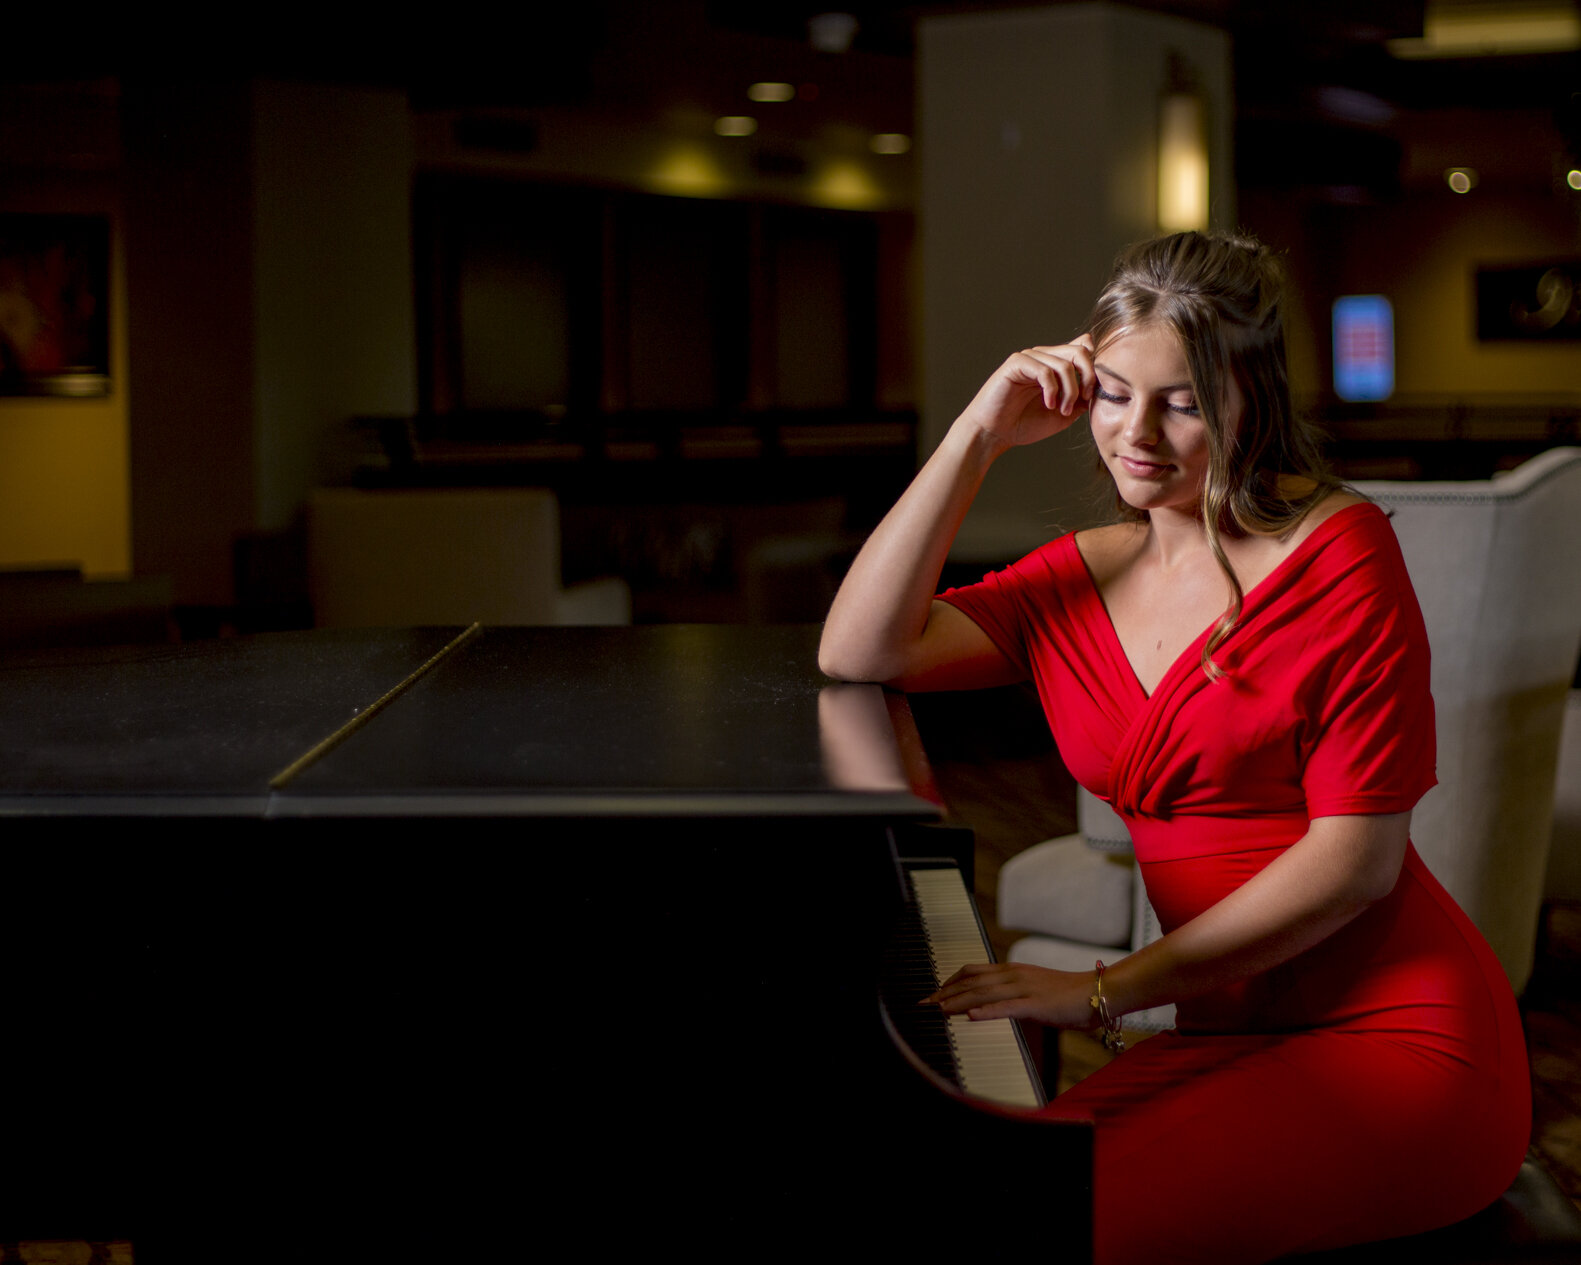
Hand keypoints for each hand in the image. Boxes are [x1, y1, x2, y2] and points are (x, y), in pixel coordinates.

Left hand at [924, 961, 1100, 1028]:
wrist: (1098, 992)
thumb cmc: (1068, 995)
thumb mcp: (1033, 989)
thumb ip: (1011, 993)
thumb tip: (988, 1003)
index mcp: (1012, 970)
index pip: (972, 971)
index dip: (949, 982)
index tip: (932, 994)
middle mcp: (1014, 975)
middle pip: (971, 982)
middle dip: (944, 993)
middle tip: (924, 1005)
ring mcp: (1024, 988)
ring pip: (983, 993)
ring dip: (957, 1002)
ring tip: (937, 1011)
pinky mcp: (1036, 1005)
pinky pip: (1007, 1008)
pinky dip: (986, 1011)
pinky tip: (971, 1017)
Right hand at [957, 337, 1096, 452]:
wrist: (993, 434)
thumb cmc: (1023, 425)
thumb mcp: (1063, 415)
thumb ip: (1080, 399)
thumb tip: (1099, 387)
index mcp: (1055, 365)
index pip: (1084, 350)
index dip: (1094, 369)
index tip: (1091, 396)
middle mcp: (1043, 357)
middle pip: (1080, 351)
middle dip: (1088, 377)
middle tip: (1084, 400)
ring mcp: (1029, 358)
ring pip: (1064, 363)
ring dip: (1069, 390)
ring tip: (1062, 410)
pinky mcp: (1016, 364)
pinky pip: (1044, 370)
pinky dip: (1052, 389)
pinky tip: (1049, 404)